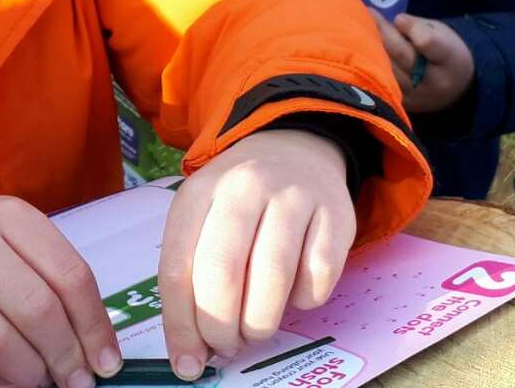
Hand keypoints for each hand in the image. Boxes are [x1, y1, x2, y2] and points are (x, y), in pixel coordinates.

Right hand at [0, 193, 120, 387]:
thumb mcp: (7, 235)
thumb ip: (48, 276)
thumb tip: (93, 344)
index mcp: (9, 215)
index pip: (69, 276)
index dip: (94, 326)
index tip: (107, 362)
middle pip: (37, 310)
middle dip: (67, 357)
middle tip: (79, 382)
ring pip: (0, 342)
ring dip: (32, 375)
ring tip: (45, 383)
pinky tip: (11, 379)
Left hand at [158, 130, 354, 377]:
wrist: (297, 151)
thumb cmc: (239, 203)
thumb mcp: (202, 220)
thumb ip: (191, 278)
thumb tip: (192, 354)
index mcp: (199, 192)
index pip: (178, 269)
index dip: (181, 327)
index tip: (187, 363)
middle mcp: (244, 187)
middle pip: (223, 274)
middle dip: (221, 329)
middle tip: (226, 347)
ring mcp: (294, 197)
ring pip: (274, 279)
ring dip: (260, 324)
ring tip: (255, 330)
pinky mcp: (336, 215)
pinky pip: (318, 278)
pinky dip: (304, 301)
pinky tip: (293, 292)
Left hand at [374, 13, 474, 112]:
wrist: (457, 89)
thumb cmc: (446, 53)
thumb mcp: (441, 32)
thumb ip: (418, 27)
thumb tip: (396, 22)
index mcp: (450, 58)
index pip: (427, 42)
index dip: (410, 29)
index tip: (398, 18)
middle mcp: (434, 81)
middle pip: (400, 54)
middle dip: (382, 32)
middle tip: (367, 15)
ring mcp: (417, 96)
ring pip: (387, 68)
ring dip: (372, 48)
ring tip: (363, 31)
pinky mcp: (403, 105)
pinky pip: (382, 81)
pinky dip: (373, 65)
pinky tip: (366, 52)